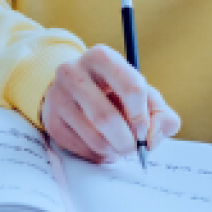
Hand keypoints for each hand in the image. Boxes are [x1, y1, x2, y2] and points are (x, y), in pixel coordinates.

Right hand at [40, 45, 180, 162]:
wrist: (76, 91)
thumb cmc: (116, 92)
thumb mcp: (143, 94)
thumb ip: (161, 114)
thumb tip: (153, 136)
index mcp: (101, 57)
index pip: (132, 87)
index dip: (143, 116)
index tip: (144, 129)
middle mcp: (73, 71)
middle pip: (107, 118)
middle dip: (128, 141)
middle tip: (134, 147)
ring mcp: (57, 96)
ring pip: (95, 138)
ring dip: (114, 150)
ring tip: (118, 144)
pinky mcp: (51, 120)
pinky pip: (82, 149)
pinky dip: (99, 155)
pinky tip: (101, 144)